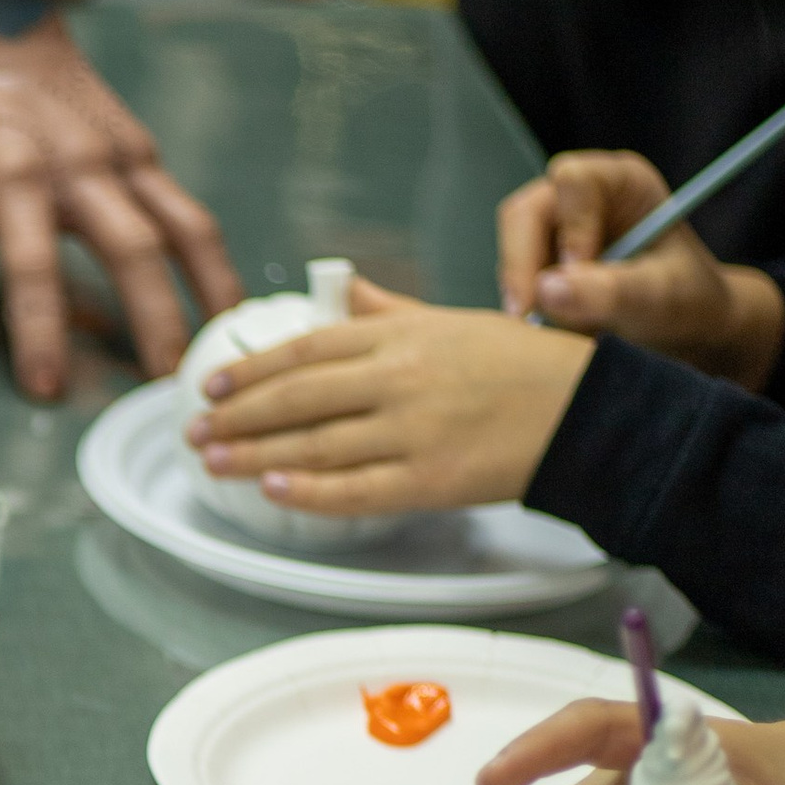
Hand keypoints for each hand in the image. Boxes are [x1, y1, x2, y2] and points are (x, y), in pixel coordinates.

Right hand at [0, 0, 237, 391]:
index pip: (191, 230)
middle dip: (153, 322)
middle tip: (160, 385)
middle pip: (134, 249)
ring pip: (37, 261)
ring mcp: (12, 176)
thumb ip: (127, 204)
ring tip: (47, 391)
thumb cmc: (42, 97)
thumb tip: (145, 303)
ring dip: (43, 331)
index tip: (228, 345)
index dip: (215, 290)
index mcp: (129, 159)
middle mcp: (82, 167)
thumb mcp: (107, 136)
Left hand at [186, 279, 590, 514]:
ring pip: (316, 444)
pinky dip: (311, 491)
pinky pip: (357, 490)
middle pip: (299, 396)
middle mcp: (402, 378)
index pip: (308, 347)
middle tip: (195, 429)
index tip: (212, 382)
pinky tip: (273, 489)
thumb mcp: (451, 321)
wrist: (589, 412)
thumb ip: (388, 312)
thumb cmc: (522, 365)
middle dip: (238, 415)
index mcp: (404, 335)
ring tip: (213, 461)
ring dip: (255, 455)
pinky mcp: (432, 478)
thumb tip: (341, 294)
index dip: (252, 367)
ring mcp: (415, 430)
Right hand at [496, 147, 784, 387]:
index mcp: (623, 182)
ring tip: (565, 327)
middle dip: (524, 266)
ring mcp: (558, 227)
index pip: (572, 183)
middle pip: (525, 213)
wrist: (687, 327)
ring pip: (512, 247)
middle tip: (528, 316)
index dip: (567, 227)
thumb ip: (608, 292)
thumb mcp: (658, 299)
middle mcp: (584, 195)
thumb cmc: (686, 302)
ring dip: (527, 292)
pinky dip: (530, 306)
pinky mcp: (542, 259)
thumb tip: (544, 290)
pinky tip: (562, 327)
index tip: (574, 274)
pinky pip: (515, 277)